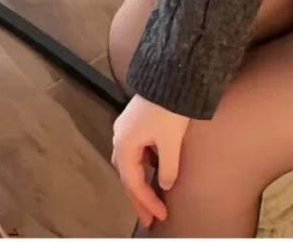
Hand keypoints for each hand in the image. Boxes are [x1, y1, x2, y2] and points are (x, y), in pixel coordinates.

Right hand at [112, 94, 190, 227]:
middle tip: (150, 218)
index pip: (133, 182)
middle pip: (127, 175)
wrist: (172, 74)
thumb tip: (166, 184)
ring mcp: (126, 128)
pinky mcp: (136, 121)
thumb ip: (168, 167)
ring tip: (152, 199)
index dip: (146, 202)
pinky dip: (144, 165)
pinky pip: (137, 150)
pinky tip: (155, 169)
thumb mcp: (171, 141)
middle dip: (139, 198)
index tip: (160, 216)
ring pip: (131, 163)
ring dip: (141, 182)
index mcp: (125, 144)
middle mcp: (120, 137)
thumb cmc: (170, 109)